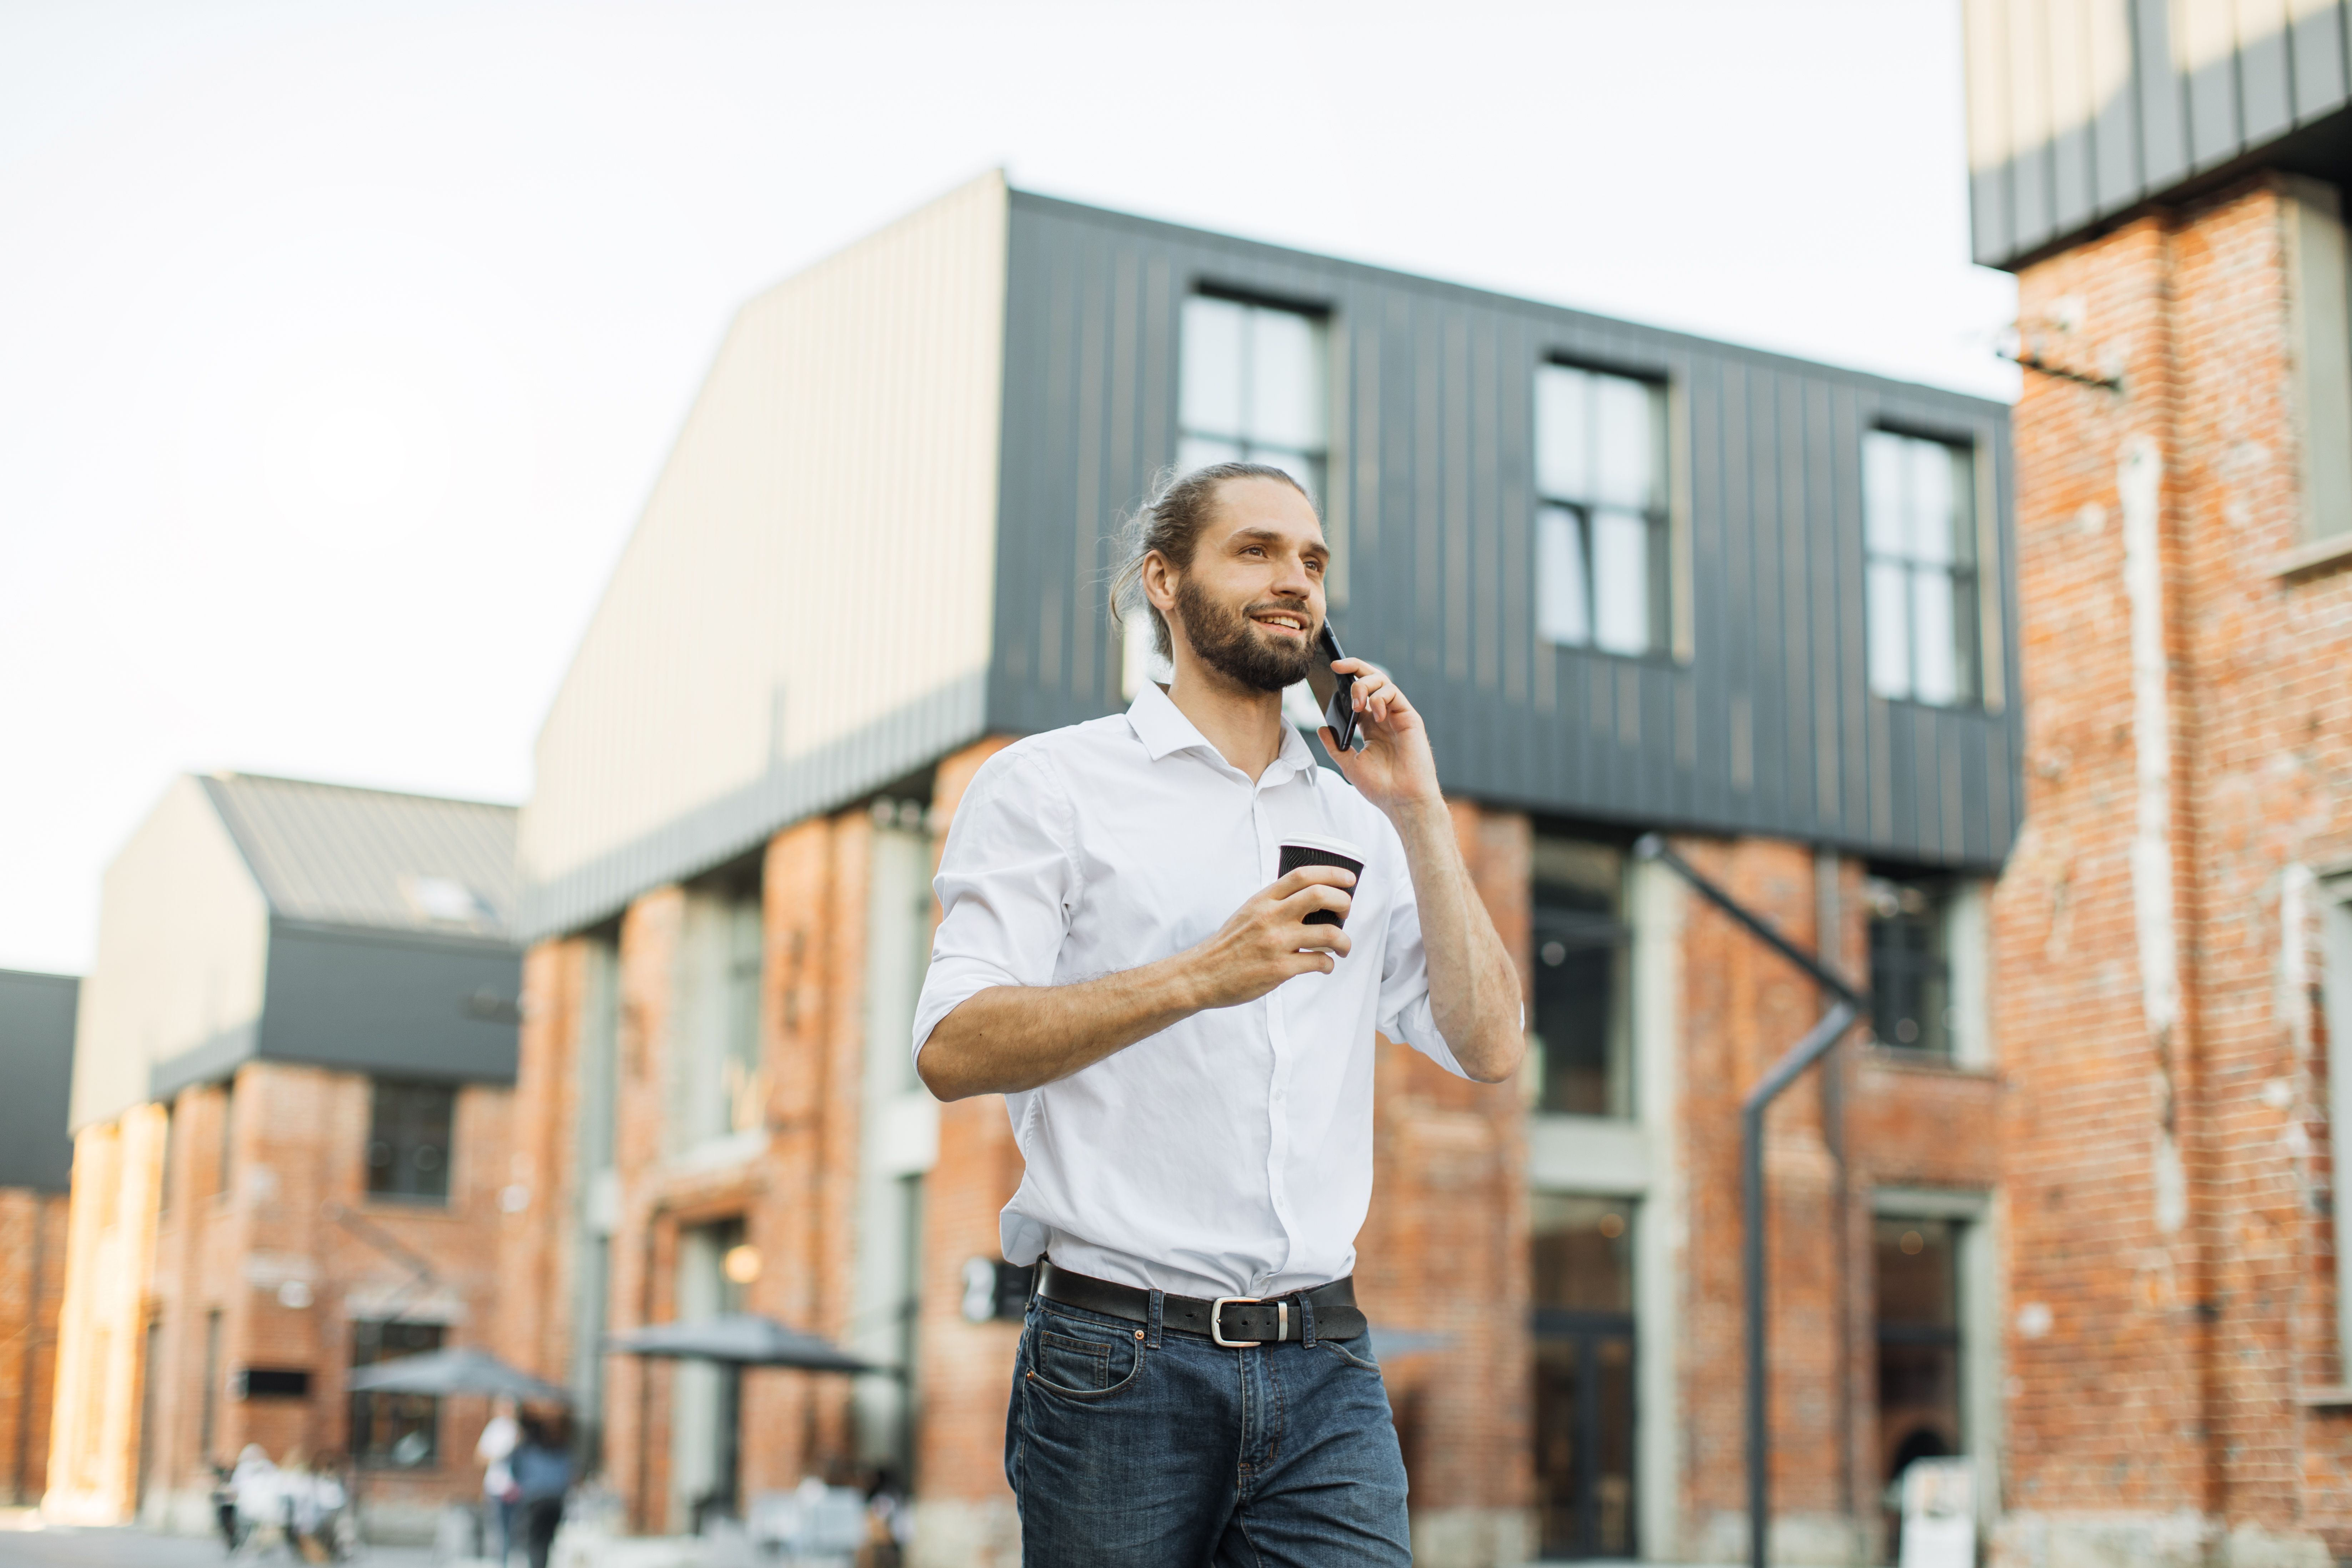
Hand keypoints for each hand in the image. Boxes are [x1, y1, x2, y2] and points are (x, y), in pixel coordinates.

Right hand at [1182, 866, 1356, 1008]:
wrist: (1202, 974)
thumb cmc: (1228, 945)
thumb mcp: (1248, 913)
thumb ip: (1274, 904)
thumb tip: (1309, 900)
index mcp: (1263, 900)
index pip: (1302, 876)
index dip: (1332, 873)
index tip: (1349, 879)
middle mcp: (1270, 917)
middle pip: (1320, 896)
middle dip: (1343, 902)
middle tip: (1346, 913)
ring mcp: (1276, 943)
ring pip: (1328, 933)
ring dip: (1344, 941)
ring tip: (1343, 948)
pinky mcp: (1280, 969)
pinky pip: (1319, 962)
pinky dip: (1329, 964)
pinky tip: (1324, 966)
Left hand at [1319, 659, 1441, 816]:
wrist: (1401, 800)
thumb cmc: (1380, 787)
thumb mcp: (1349, 764)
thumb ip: (1335, 745)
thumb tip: (1322, 727)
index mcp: (1370, 726)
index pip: (1358, 694)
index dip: (1345, 679)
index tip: (1330, 670)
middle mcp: (1384, 717)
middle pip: (1371, 680)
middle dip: (1354, 667)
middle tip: (1337, 667)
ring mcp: (1397, 716)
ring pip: (1382, 682)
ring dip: (1364, 685)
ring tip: (1356, 705)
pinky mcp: (1409, 717)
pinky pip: (1394, 694)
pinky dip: (1380, 697)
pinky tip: (1374, 714)